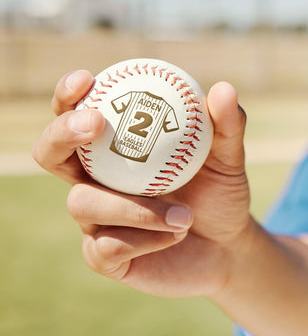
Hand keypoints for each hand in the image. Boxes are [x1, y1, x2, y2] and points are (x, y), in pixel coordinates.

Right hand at [32, 70, 250, 297]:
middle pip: (50, 153)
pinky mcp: (103, 257)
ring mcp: (95, 220)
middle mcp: (96, 180)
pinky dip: (147, 237)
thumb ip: (226, 125)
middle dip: (62, 133)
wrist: (227, 246)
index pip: (77, 115)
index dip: (69, 95)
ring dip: (134, 207)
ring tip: (185, 213)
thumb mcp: (228, 157)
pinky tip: (178, 233)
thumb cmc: (220, 193)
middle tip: (96, 124)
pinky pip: (108, 246)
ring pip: (83, 203)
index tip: (87, 78)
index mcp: (116, 149)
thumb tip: (222, 89)